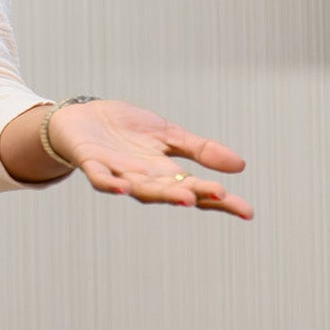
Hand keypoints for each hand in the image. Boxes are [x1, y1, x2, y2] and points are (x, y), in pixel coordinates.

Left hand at [46, 100, 252, 218]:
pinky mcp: (92, 163)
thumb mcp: (169, 134)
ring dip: (162, 194)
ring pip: (142, 189)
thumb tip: (240, 166)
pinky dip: (112, 184)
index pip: (197, 190)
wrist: (82, 118)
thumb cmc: (126, 130)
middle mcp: (144, 179)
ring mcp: (118, 173)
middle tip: (221, 196)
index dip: (221, 201)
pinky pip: (102, 178)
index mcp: (165, 173)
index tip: (247, 211)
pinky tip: (124, 188)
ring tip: (186, 197)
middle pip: (173, 192)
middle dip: (196, 195)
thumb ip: (200, 150)